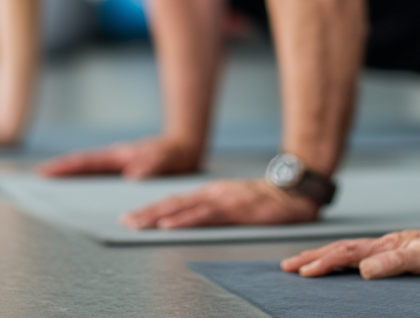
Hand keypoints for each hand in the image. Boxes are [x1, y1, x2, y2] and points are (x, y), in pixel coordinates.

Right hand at [36, 136, 202, 178]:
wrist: (188, 149)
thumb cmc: (177, 153)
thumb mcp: (169, 158)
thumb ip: (152, 164)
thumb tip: (131, 174)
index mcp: (120, 156)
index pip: (87, 162)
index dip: (64, 168)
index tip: (42, 173)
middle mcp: (115, 161)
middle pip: (80, 167)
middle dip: (57, 173)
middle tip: (33, 182)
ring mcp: (117, 169)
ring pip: (87, 174)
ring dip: (68, 180)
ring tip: (47, 193)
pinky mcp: (123, 177)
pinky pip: (98, 181)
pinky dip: (84, 186)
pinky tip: (78, 200)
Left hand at [121, 178, 319, 229]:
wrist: (293, 193)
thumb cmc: (266, 203)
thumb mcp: (235, 204)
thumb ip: (215, 211)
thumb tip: (192, 222)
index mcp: (212, 193)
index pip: (177, 201)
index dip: (154, 208)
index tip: (133, 217)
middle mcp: (213, 193)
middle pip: (175, 203)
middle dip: (149, 213)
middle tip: (127, 223)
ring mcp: (223, 199)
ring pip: (184, 208)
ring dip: (159, 217)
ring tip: (140, 225)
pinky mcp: (235, 209)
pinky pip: (204, 216)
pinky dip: (184, 221)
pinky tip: (169, 226)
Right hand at [282, 219, 419, 278]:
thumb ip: (398, 262)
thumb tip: (364, 269)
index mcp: (387, 246)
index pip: (346, 254)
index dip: (322, 262)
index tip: (301, 271)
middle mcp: (383, 245)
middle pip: (340, 250)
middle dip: (311, 257)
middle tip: (286, 267)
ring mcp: (387, 248)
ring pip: (347, 252)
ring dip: (322, 257)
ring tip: (301, 265)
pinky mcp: (394, 252)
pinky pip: (359, 256)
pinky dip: (339, 259)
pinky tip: (336, 264)